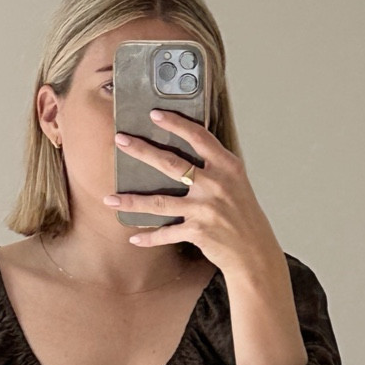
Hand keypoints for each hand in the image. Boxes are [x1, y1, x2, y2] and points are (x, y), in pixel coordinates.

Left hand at [104, 113, 283, 279]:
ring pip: (160, 202)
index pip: (198, 137)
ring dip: (132, 202)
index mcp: (227, 166)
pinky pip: (166, 233)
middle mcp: (215, 184)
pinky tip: (134, 237)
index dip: (175, 123)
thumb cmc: (243, 215)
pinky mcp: (198, 231)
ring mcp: (205, 208)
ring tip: (110, 199)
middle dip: (142, 150)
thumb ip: (213, 167)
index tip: (154, 114)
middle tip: (120, 140)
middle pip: (171, 163)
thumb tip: (183, 154)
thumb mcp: (235, 183)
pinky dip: (149, 238)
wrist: (254, 250)